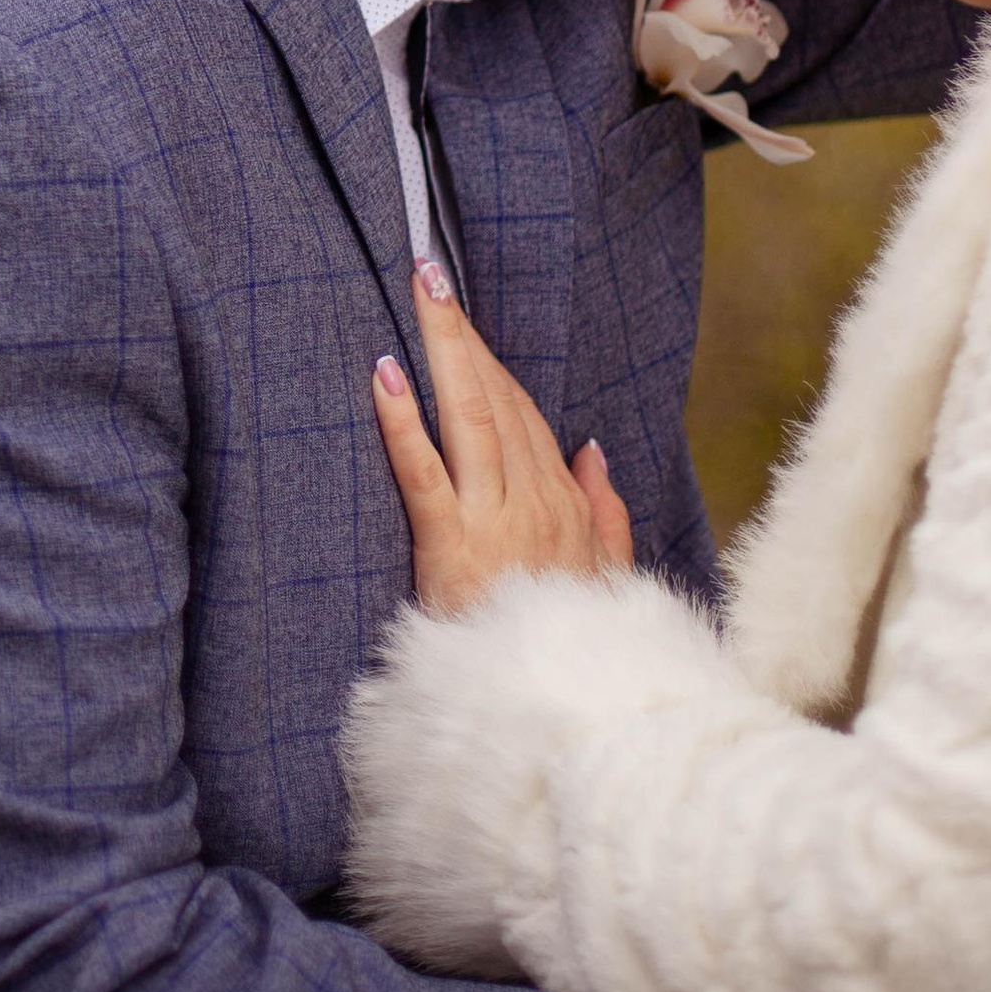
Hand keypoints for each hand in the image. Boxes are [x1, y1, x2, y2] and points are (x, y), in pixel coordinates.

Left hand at [370, 258, 632, 615]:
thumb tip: (592, 448)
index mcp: (563, 506)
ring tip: (417, 293)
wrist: (557, 718)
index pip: (524, 414)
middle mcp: (533, 503)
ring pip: (468, 416)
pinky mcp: (451, 549)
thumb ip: (606, 513)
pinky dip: (403, 419)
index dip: (492, 360)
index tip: (463, 314)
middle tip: (429, 272)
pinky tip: (385, 374)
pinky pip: (424, 472)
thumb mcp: (603, 581)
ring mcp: (493, 522)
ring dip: (443, 348)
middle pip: (495, 399)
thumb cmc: (567, 650)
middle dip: (463, 332)